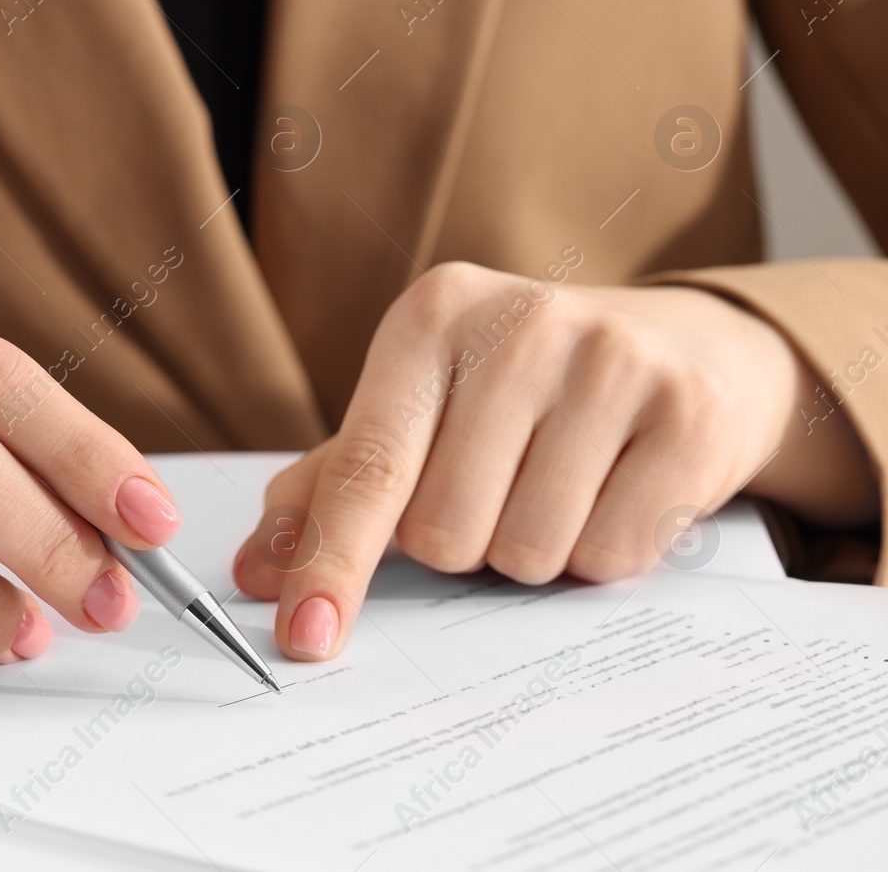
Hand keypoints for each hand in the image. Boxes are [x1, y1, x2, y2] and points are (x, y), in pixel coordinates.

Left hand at [234, 261, 877, 660]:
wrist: (693, 348)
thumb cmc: (525, 388)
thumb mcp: (423, 407)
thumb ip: (336, 484)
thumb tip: (259, 570)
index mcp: (431, 316)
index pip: (369, 466)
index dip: (333, 562)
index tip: (306, 635)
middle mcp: (520, 324)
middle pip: (445, 531)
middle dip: (463, 544)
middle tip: (498, 490)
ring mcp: (612, 363)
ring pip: (527, 553)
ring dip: (531, 552)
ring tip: (560, 486)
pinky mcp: (687, 416)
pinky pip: (611, 556)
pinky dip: (601, 553)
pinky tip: (616, 490)